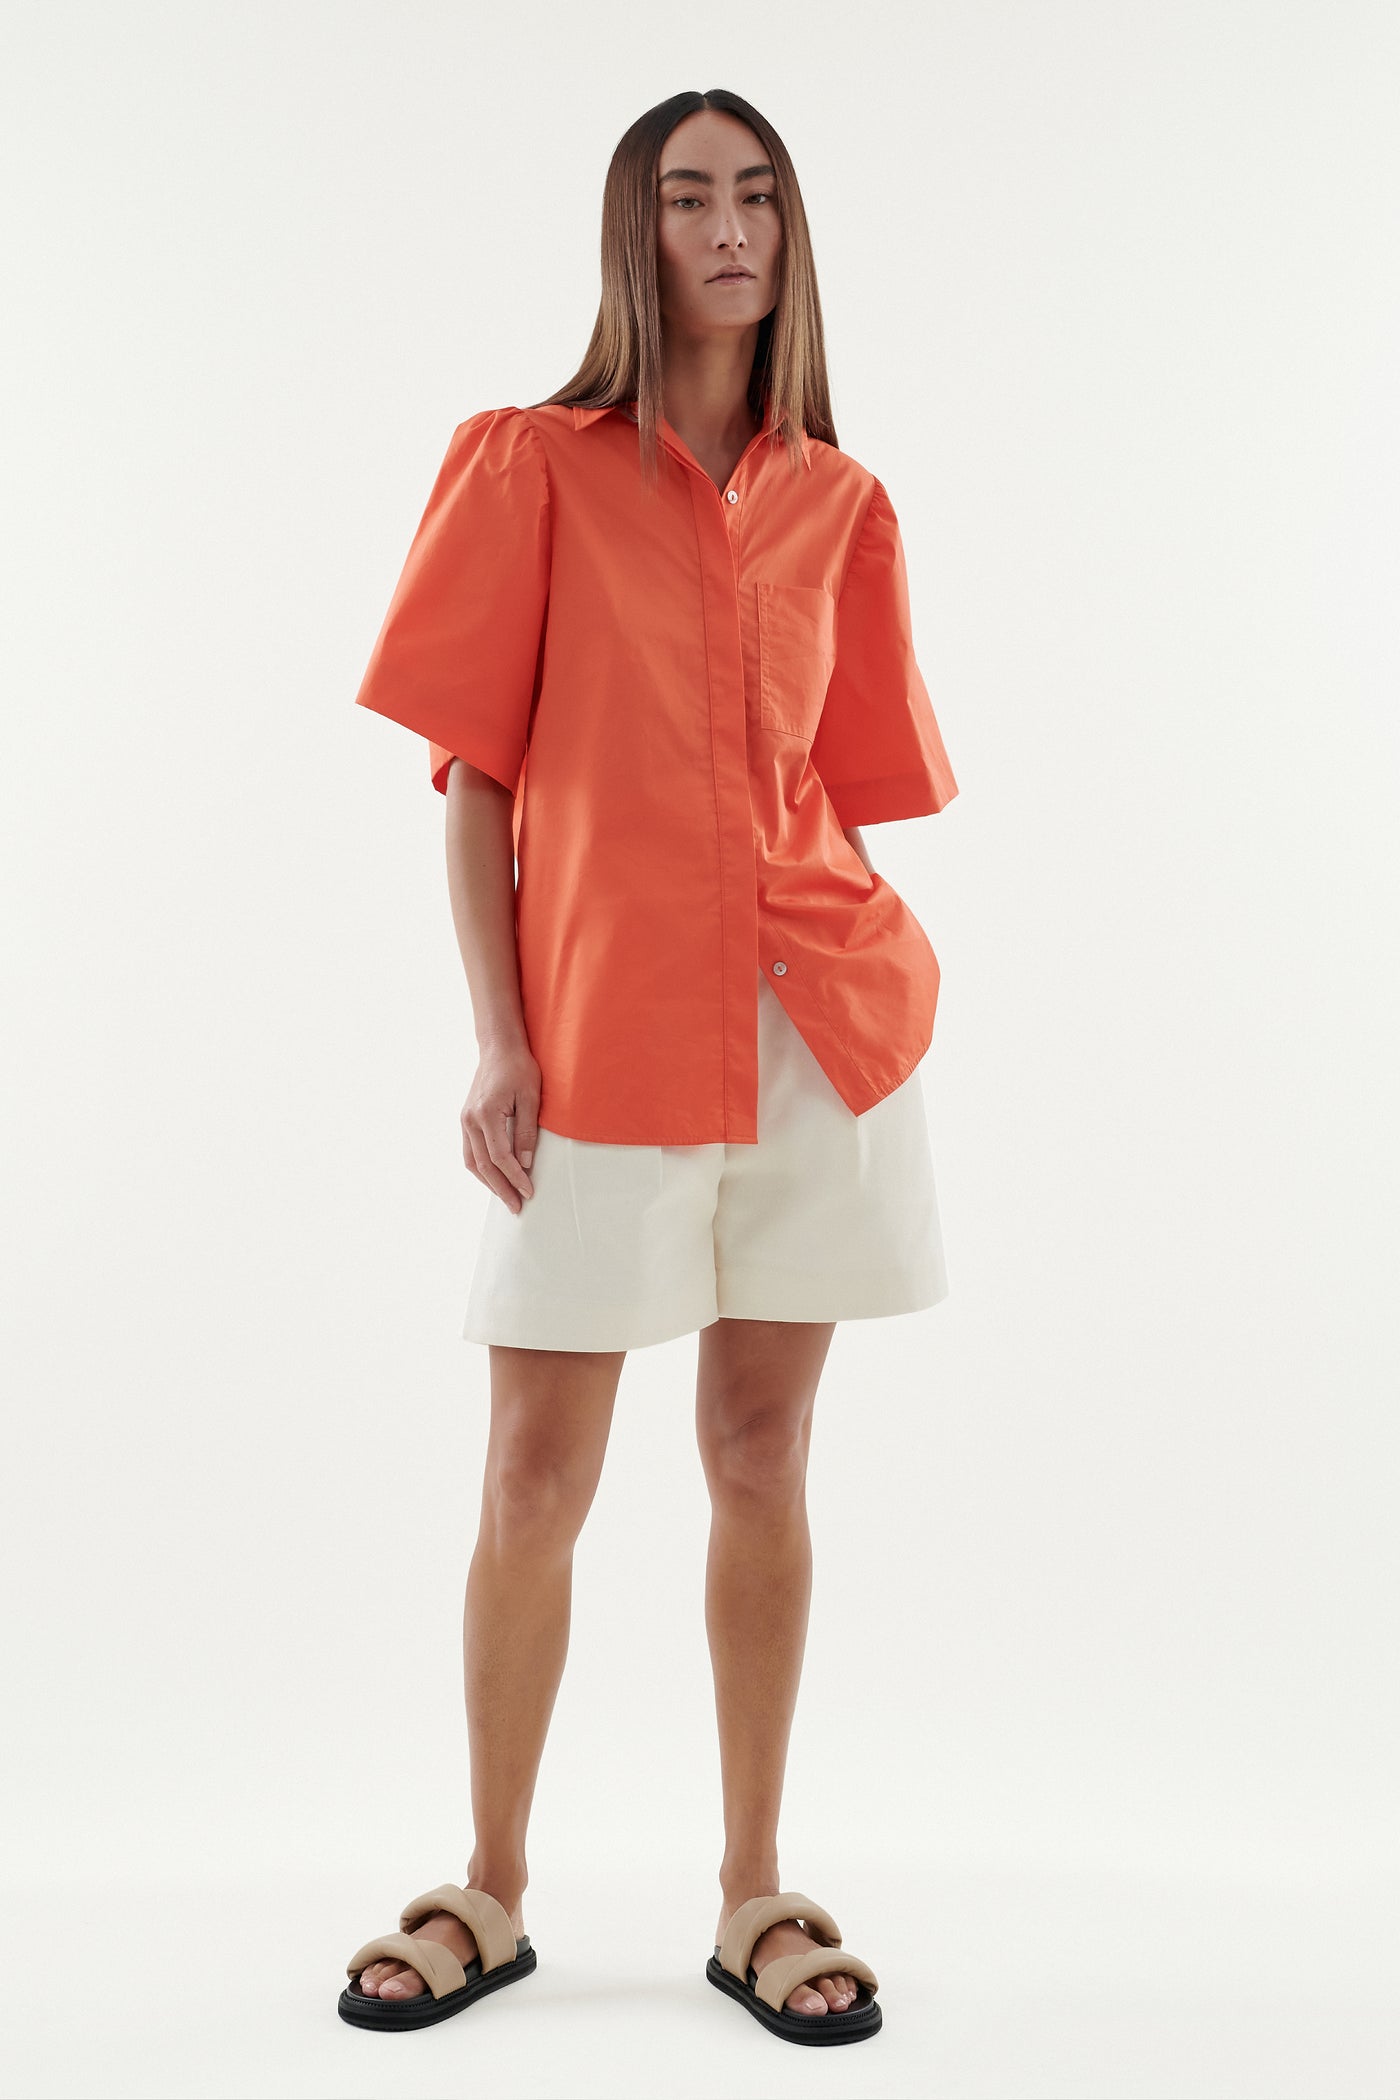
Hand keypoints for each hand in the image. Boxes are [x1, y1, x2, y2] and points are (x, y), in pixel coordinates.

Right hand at [461, 1042, 539, 1211]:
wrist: (499, 1047)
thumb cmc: (519, 1068)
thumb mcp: (531, 1098)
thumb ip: (526, 1132)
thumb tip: (524, 1163)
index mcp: (486, 1113)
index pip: (500, 1157)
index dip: (515, 1178)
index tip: (529, 1192)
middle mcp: (470, 1119)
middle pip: (483, 1165)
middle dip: (501, 1188)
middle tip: (517, 1207)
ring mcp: (464, 1120)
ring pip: (471, 1162)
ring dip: (488, 1182)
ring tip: (506, 1197)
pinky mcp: (466, 1119)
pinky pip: (469, 1152)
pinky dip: (480, 1169)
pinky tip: (494, 1177)